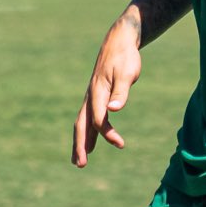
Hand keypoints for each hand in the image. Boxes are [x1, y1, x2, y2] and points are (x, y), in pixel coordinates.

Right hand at [72, 21, 141, 166]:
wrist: (119, 41)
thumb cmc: (125, 57)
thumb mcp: (127, 74)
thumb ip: (121, 92)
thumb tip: (114, 110)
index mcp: (98, 92)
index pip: (98, 119)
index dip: (107, 134)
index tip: (121, 144)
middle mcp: (90, 96)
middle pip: (81, 125)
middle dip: (80, 145)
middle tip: (80, 164)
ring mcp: (91, 96)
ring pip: (82, 123)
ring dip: (80, 142)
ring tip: (79, 160)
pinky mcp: (96, 96)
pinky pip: (88, 118)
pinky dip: (87, 132)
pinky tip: (91, 142)